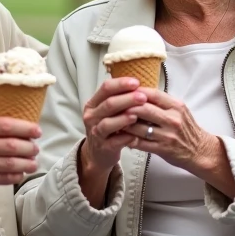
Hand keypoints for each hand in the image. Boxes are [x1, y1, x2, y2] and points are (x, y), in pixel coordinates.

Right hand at [0, 117, 39, 203]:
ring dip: (26, 163)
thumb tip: (10, 128)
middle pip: (11, 145)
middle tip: (36, 148)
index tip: (36, 131)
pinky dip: (14, 176)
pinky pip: (1, 178)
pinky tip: (19, 174)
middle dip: (29, 147)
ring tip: (33, 163)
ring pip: (9, 163)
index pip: (5, 125)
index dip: (25, 128)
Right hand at [77, 77, 146, 206]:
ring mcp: (95, 132)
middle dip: (127, 99)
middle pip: (108, 104)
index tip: (136, 82)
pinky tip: (135, 135)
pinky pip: (114, 142)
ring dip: (123, 118)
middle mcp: (91, 116)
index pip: (106, 88)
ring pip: (108, 123)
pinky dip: (125, 138)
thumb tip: (140, 85)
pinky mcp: (103, 147)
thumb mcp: (109, 111)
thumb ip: (120, 98)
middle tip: (143, 97)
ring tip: (137, 115)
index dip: (121, 84)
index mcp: (93, 103)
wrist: (99, 152)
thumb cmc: (109, 127)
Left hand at [124, 88, 234, 197]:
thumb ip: (162, 102)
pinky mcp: (162, 149)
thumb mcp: (179, 110)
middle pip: (143, 108)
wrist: (200, 151)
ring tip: (113, 120)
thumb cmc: (186, 129)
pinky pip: (139, 142)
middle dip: (125, 106)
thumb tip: (139, 91)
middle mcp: (172, 119)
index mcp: (176, 106)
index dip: (135, 91)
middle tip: (113, 106)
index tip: (122, 91)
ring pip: (138, 126)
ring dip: (123, 123)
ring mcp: (167, 135)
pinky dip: (128, 138)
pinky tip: (120, 135)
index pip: (152, 94)